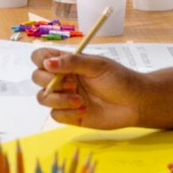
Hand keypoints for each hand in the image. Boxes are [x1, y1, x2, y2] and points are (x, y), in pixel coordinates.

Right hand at [31, 48, 145, 127]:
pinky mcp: (70, 115)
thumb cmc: (119, 79)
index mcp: (68, 63)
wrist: (135, 103)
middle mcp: (63, 79)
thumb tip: (48, 63)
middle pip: (37, 78)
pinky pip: (55, 115)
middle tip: (73, 83)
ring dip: (58, 99)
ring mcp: (65, 97)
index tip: (52, 66)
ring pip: (43, 98)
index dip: (40, 60)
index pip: (41, 57)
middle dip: (50, 82)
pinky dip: (67, 113)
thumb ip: (73, 62)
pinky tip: (84, 110)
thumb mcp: (97, 65)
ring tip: (80, 100)